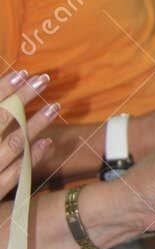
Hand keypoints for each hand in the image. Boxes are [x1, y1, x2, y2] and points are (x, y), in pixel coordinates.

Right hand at [0, 71, 59, 199]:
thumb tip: (4, 97)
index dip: (2, 89)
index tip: (21, 73)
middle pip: (0, 120)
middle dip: (22, 98)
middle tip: (44, 79)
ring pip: (13, 145)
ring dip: (35, 125)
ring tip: (55, 106)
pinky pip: (14, 175)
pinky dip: (31, 158)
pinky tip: (47, 143)